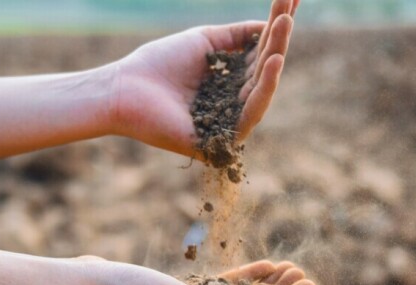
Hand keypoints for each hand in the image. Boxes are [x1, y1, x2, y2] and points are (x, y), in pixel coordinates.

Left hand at [111, 0, 298, 157]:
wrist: (126, 89)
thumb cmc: (159, 64)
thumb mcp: (205, 41)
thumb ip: (237, 35)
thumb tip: (269, 24)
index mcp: (229, 83)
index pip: (259, 54)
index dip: (275, 28)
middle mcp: (233, 104)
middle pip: (264, 70)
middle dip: (279, 39)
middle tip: (289, 13)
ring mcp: (230, 124)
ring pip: (262, 90)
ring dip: (276, 56)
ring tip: (285, 27)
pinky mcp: (223, 142)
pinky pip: (251, 113)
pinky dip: (265, 87)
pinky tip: (273, 61)